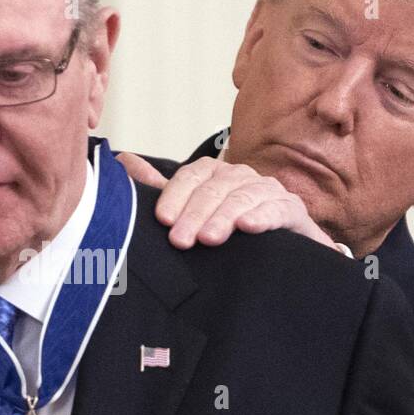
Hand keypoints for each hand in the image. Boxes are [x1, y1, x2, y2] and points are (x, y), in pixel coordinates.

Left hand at [118, 153, 337, 250]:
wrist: (278, 254)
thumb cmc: (228, 232)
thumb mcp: (191, 211)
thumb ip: (160, 190)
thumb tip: (121, 161)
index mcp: (215, 175)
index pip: (192, 176)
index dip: (176, 196)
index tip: (163, 220)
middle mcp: (241, 177)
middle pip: (215, 188)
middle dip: (195, 214)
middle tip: (180, 241)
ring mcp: (268, 191)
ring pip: (243, 197)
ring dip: (224, 217)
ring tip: (209, 239)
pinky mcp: (292, 211)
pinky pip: (278, 208)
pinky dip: (263, 216)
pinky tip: (249, 227)